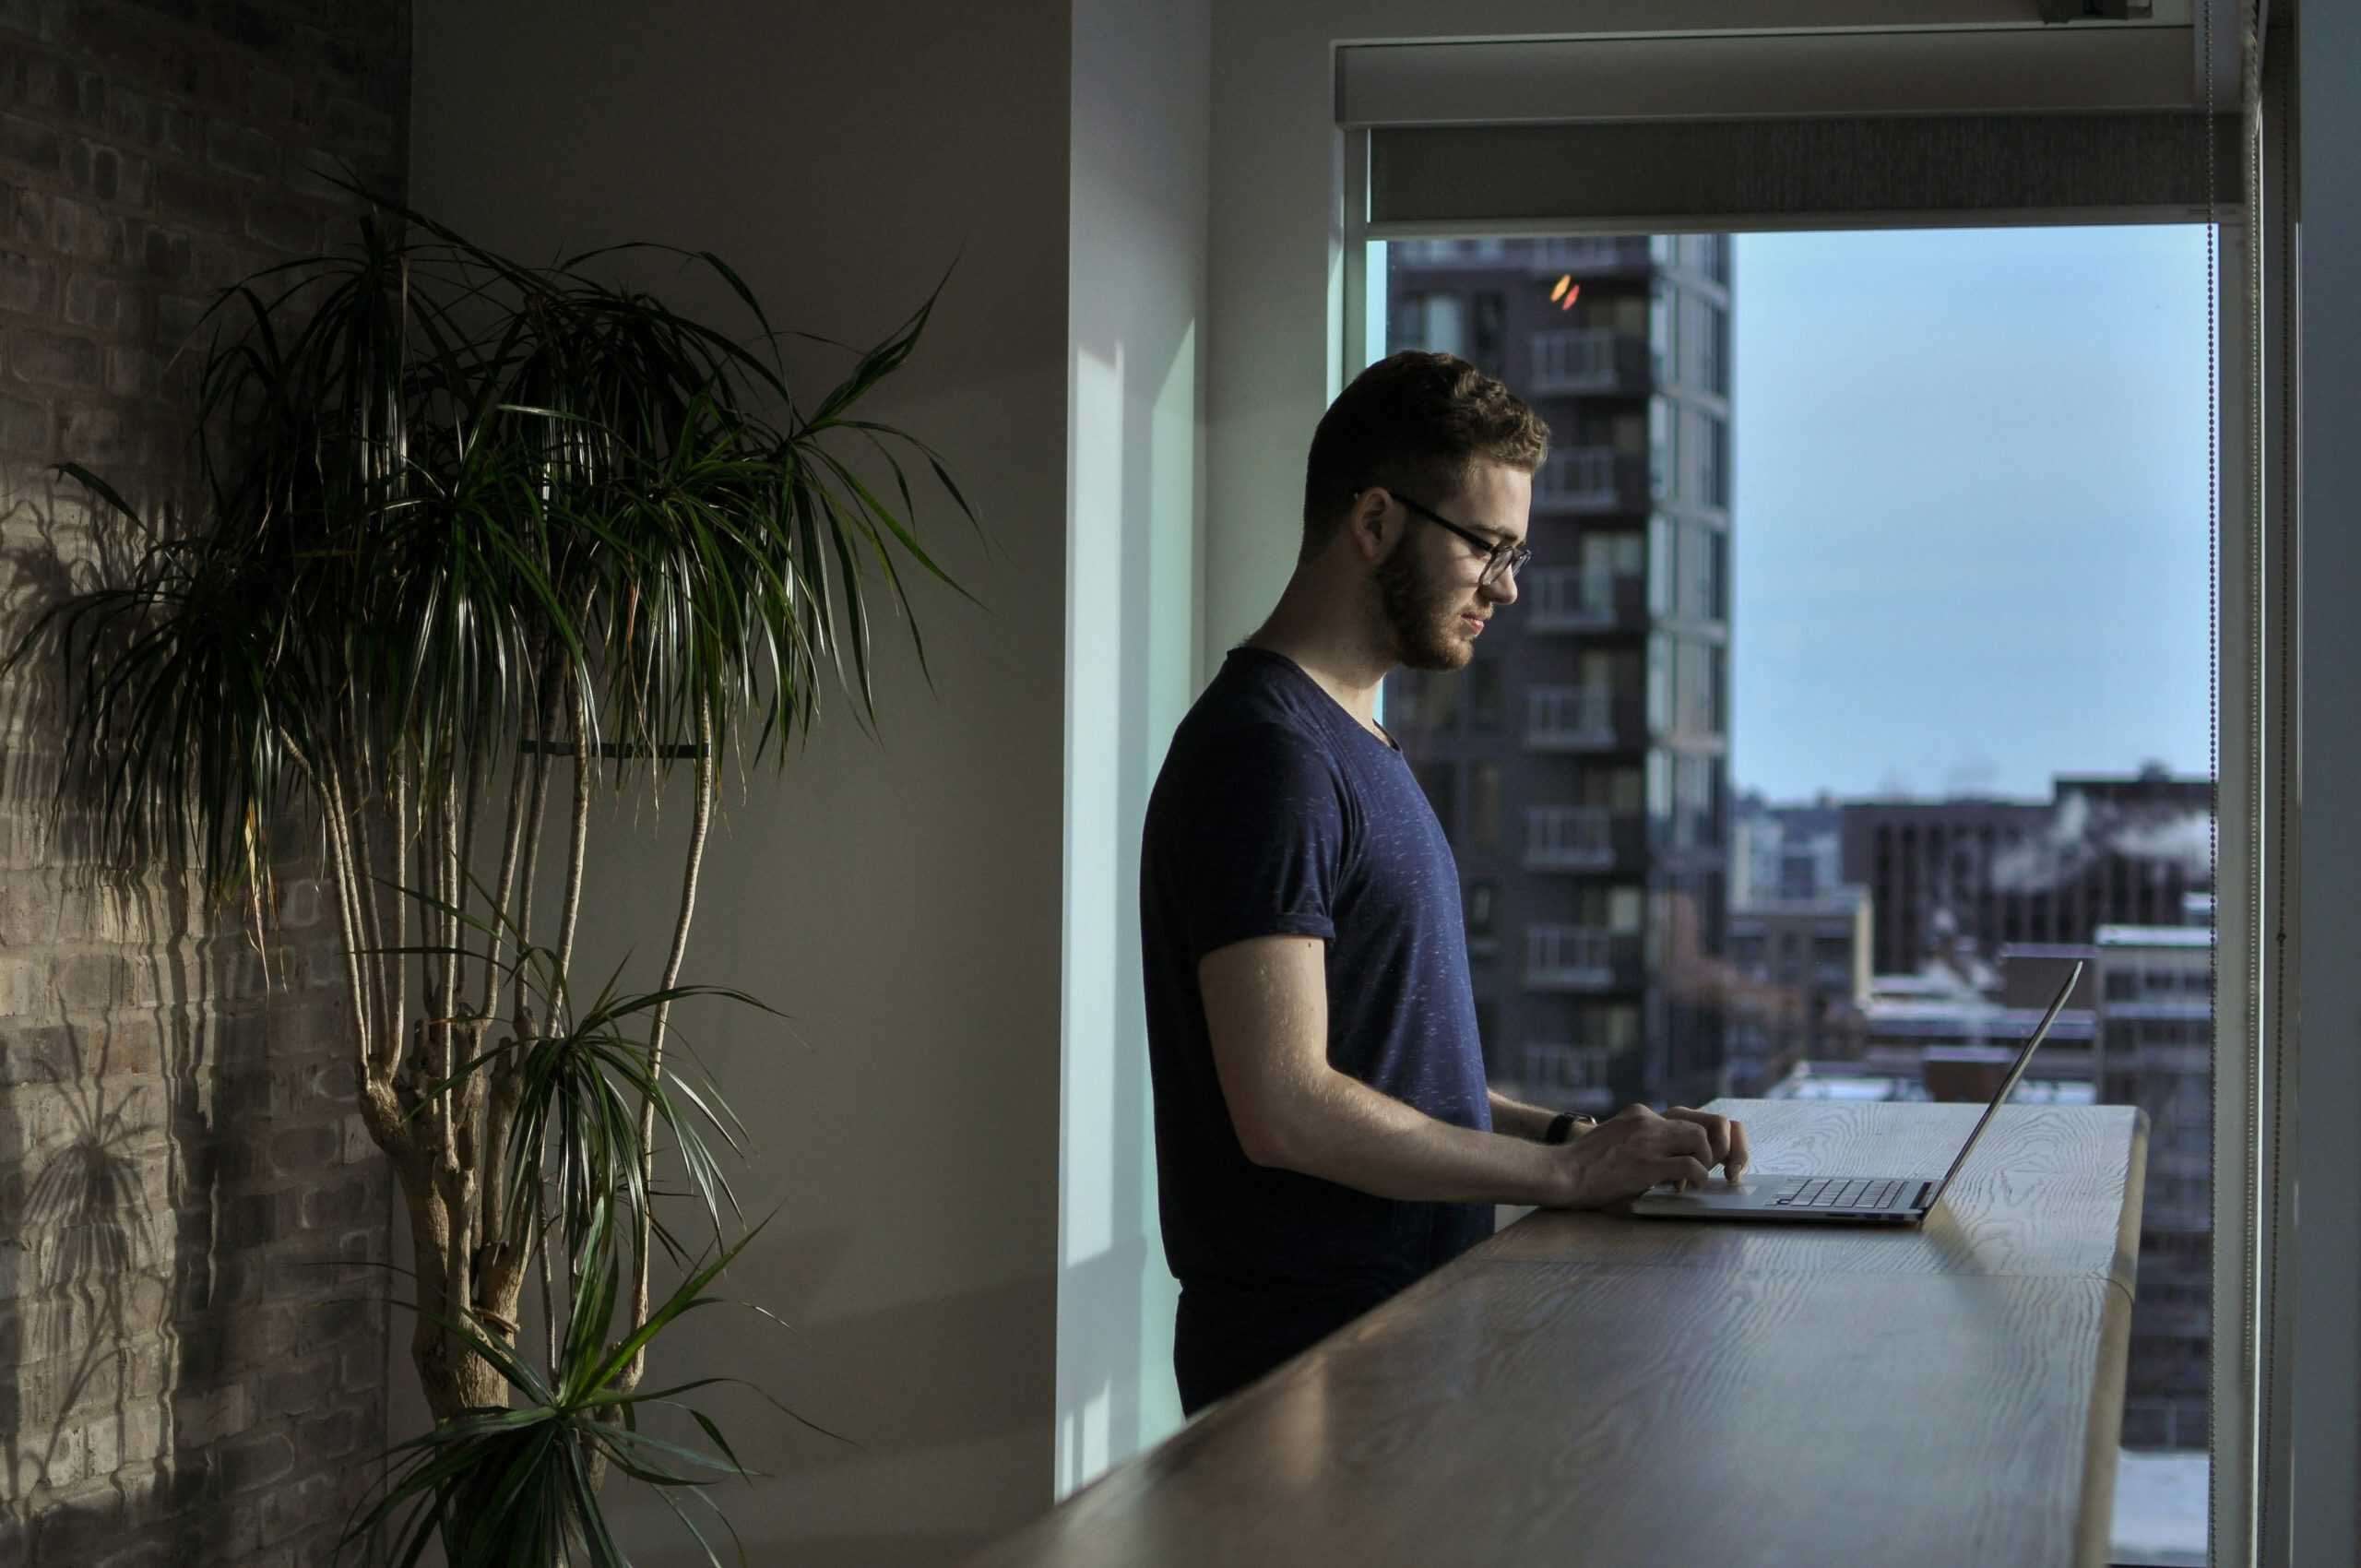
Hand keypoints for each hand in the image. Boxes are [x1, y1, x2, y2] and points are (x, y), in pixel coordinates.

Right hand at [1545, 1103, 1746, 1209]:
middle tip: (1708, 1167)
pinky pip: (1691, 1166)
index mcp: (1638, 1114)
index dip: (1698, 1137)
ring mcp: (1648, 1141)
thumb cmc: (1583, 1165)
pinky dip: (1698, 1177)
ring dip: (1706, 1160)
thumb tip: (1663, 1156)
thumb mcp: (1613, 1138)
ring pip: (1699, 1140)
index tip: (1700, 1154)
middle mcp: (1646, 1121)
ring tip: (1698, 1177)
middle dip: (1711, 1147)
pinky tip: (1691, 1187)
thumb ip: (1637, 1139)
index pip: (1684, 1116)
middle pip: (1699, 1124)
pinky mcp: (1648, 1164)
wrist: (1561, 1173)